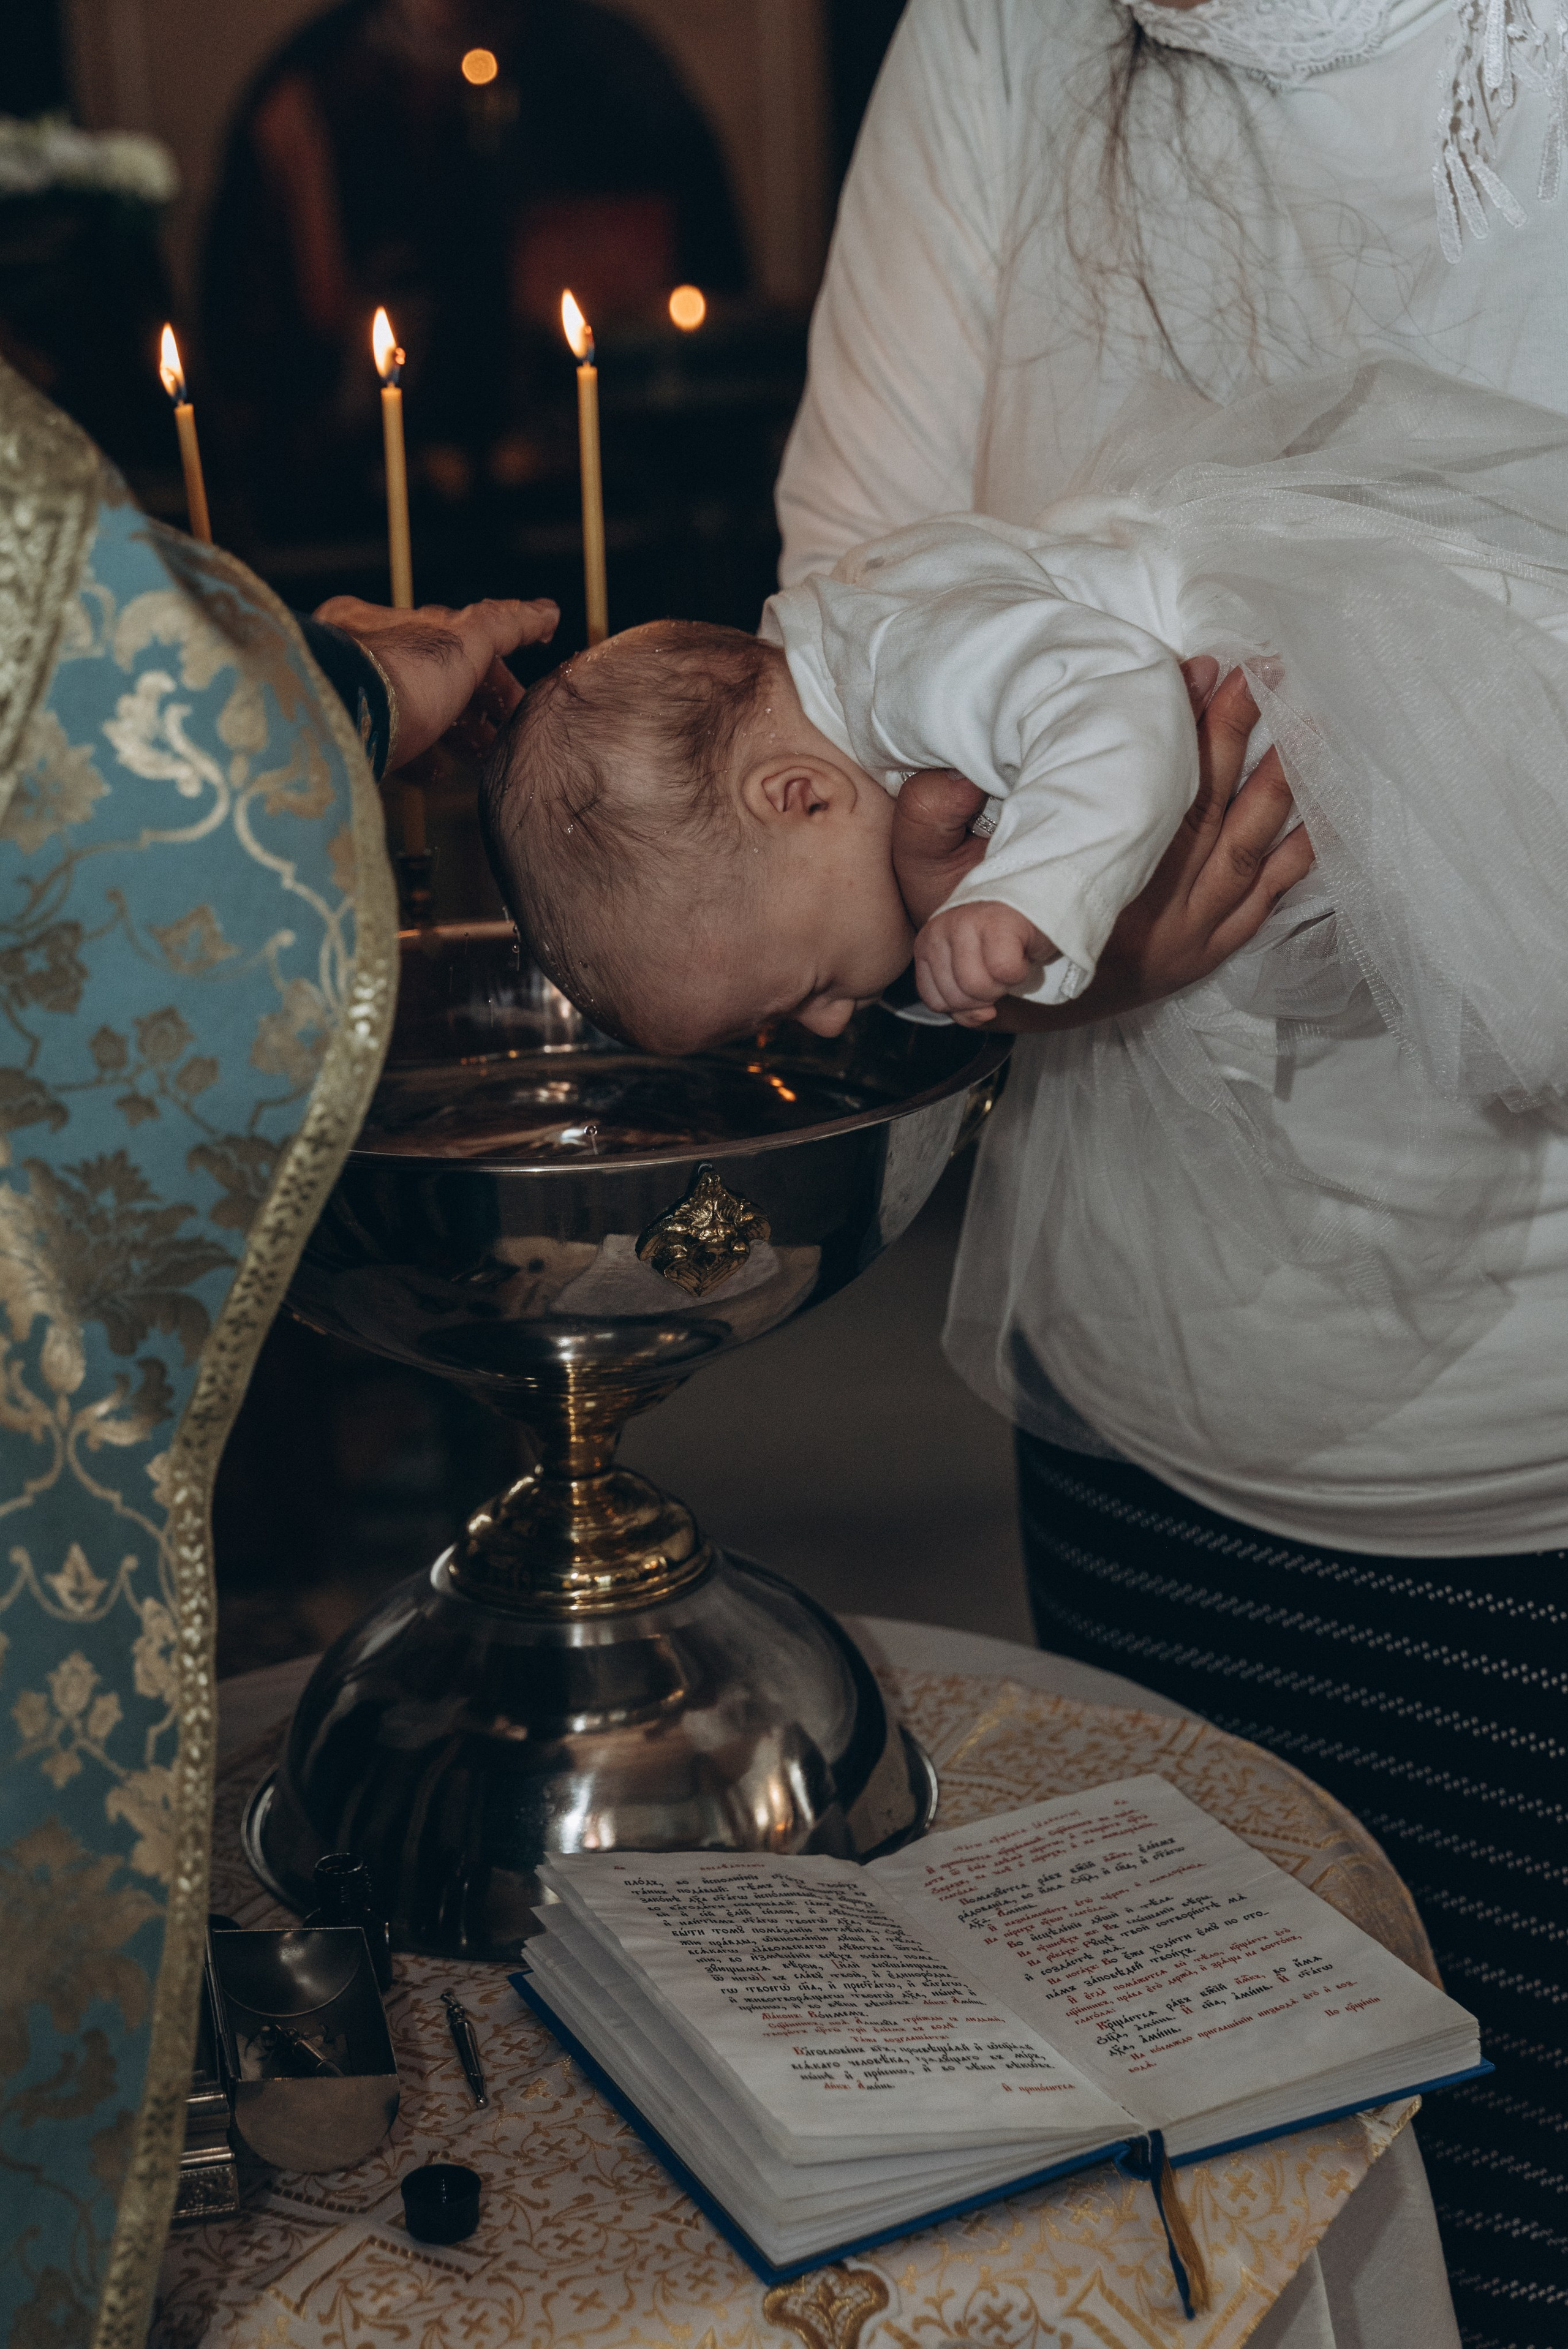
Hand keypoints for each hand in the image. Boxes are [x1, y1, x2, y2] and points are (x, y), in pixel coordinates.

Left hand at [313, 594, 558, 771]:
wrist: (346, 730)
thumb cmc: (403, 674)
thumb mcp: (465, 640)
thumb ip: (505, 624)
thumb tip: (545, 611)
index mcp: (384, 622)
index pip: (448, 638)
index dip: (492, 666)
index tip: (517, 697)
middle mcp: (363, 658)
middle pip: (434, 679)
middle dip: (476, 706)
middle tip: (506, 733)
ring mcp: (356, 703)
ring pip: (415, 715)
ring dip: (454, 736)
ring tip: (483, 758)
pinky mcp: (352, 743)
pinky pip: (392, 748)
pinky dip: (422, 760)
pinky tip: (440, 774)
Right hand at [889, 664, 1314, 1029]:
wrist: (993, 1009)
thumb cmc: (969, 942)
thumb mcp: (929, 885)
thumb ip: (932, 825)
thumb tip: (958, 773)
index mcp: (1102, 886)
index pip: (1155, 793)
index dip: (1186, 731)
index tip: (1200, 672)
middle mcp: (1160, 911)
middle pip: (1217, 807)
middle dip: (1240, 732)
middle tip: (1260, 671)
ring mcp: (1192, 934)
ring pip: (1255, 845)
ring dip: (1282, 780)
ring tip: (1305, 718)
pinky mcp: (1207, 950)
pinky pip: (1271, 898)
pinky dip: (1302, 855)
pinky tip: (1325, 812)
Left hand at [915, 900, 1058, 1025]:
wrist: (1036, 903)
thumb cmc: (1003, 943)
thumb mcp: (973, 977)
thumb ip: (965, 1006)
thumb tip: (981, 1016)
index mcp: (926, 944)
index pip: (935, 1001)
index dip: (963, 1006)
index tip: (981, 984)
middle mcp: (939, 929)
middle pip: (957, 998)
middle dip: (985, 996)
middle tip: (998, 972)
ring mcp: (966, 923)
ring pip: (977, 987)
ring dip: (1002, 986)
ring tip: (1009, 962)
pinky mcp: (999, 922)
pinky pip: (1005, 971)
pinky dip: (1020, 973)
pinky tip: (1022, 955)